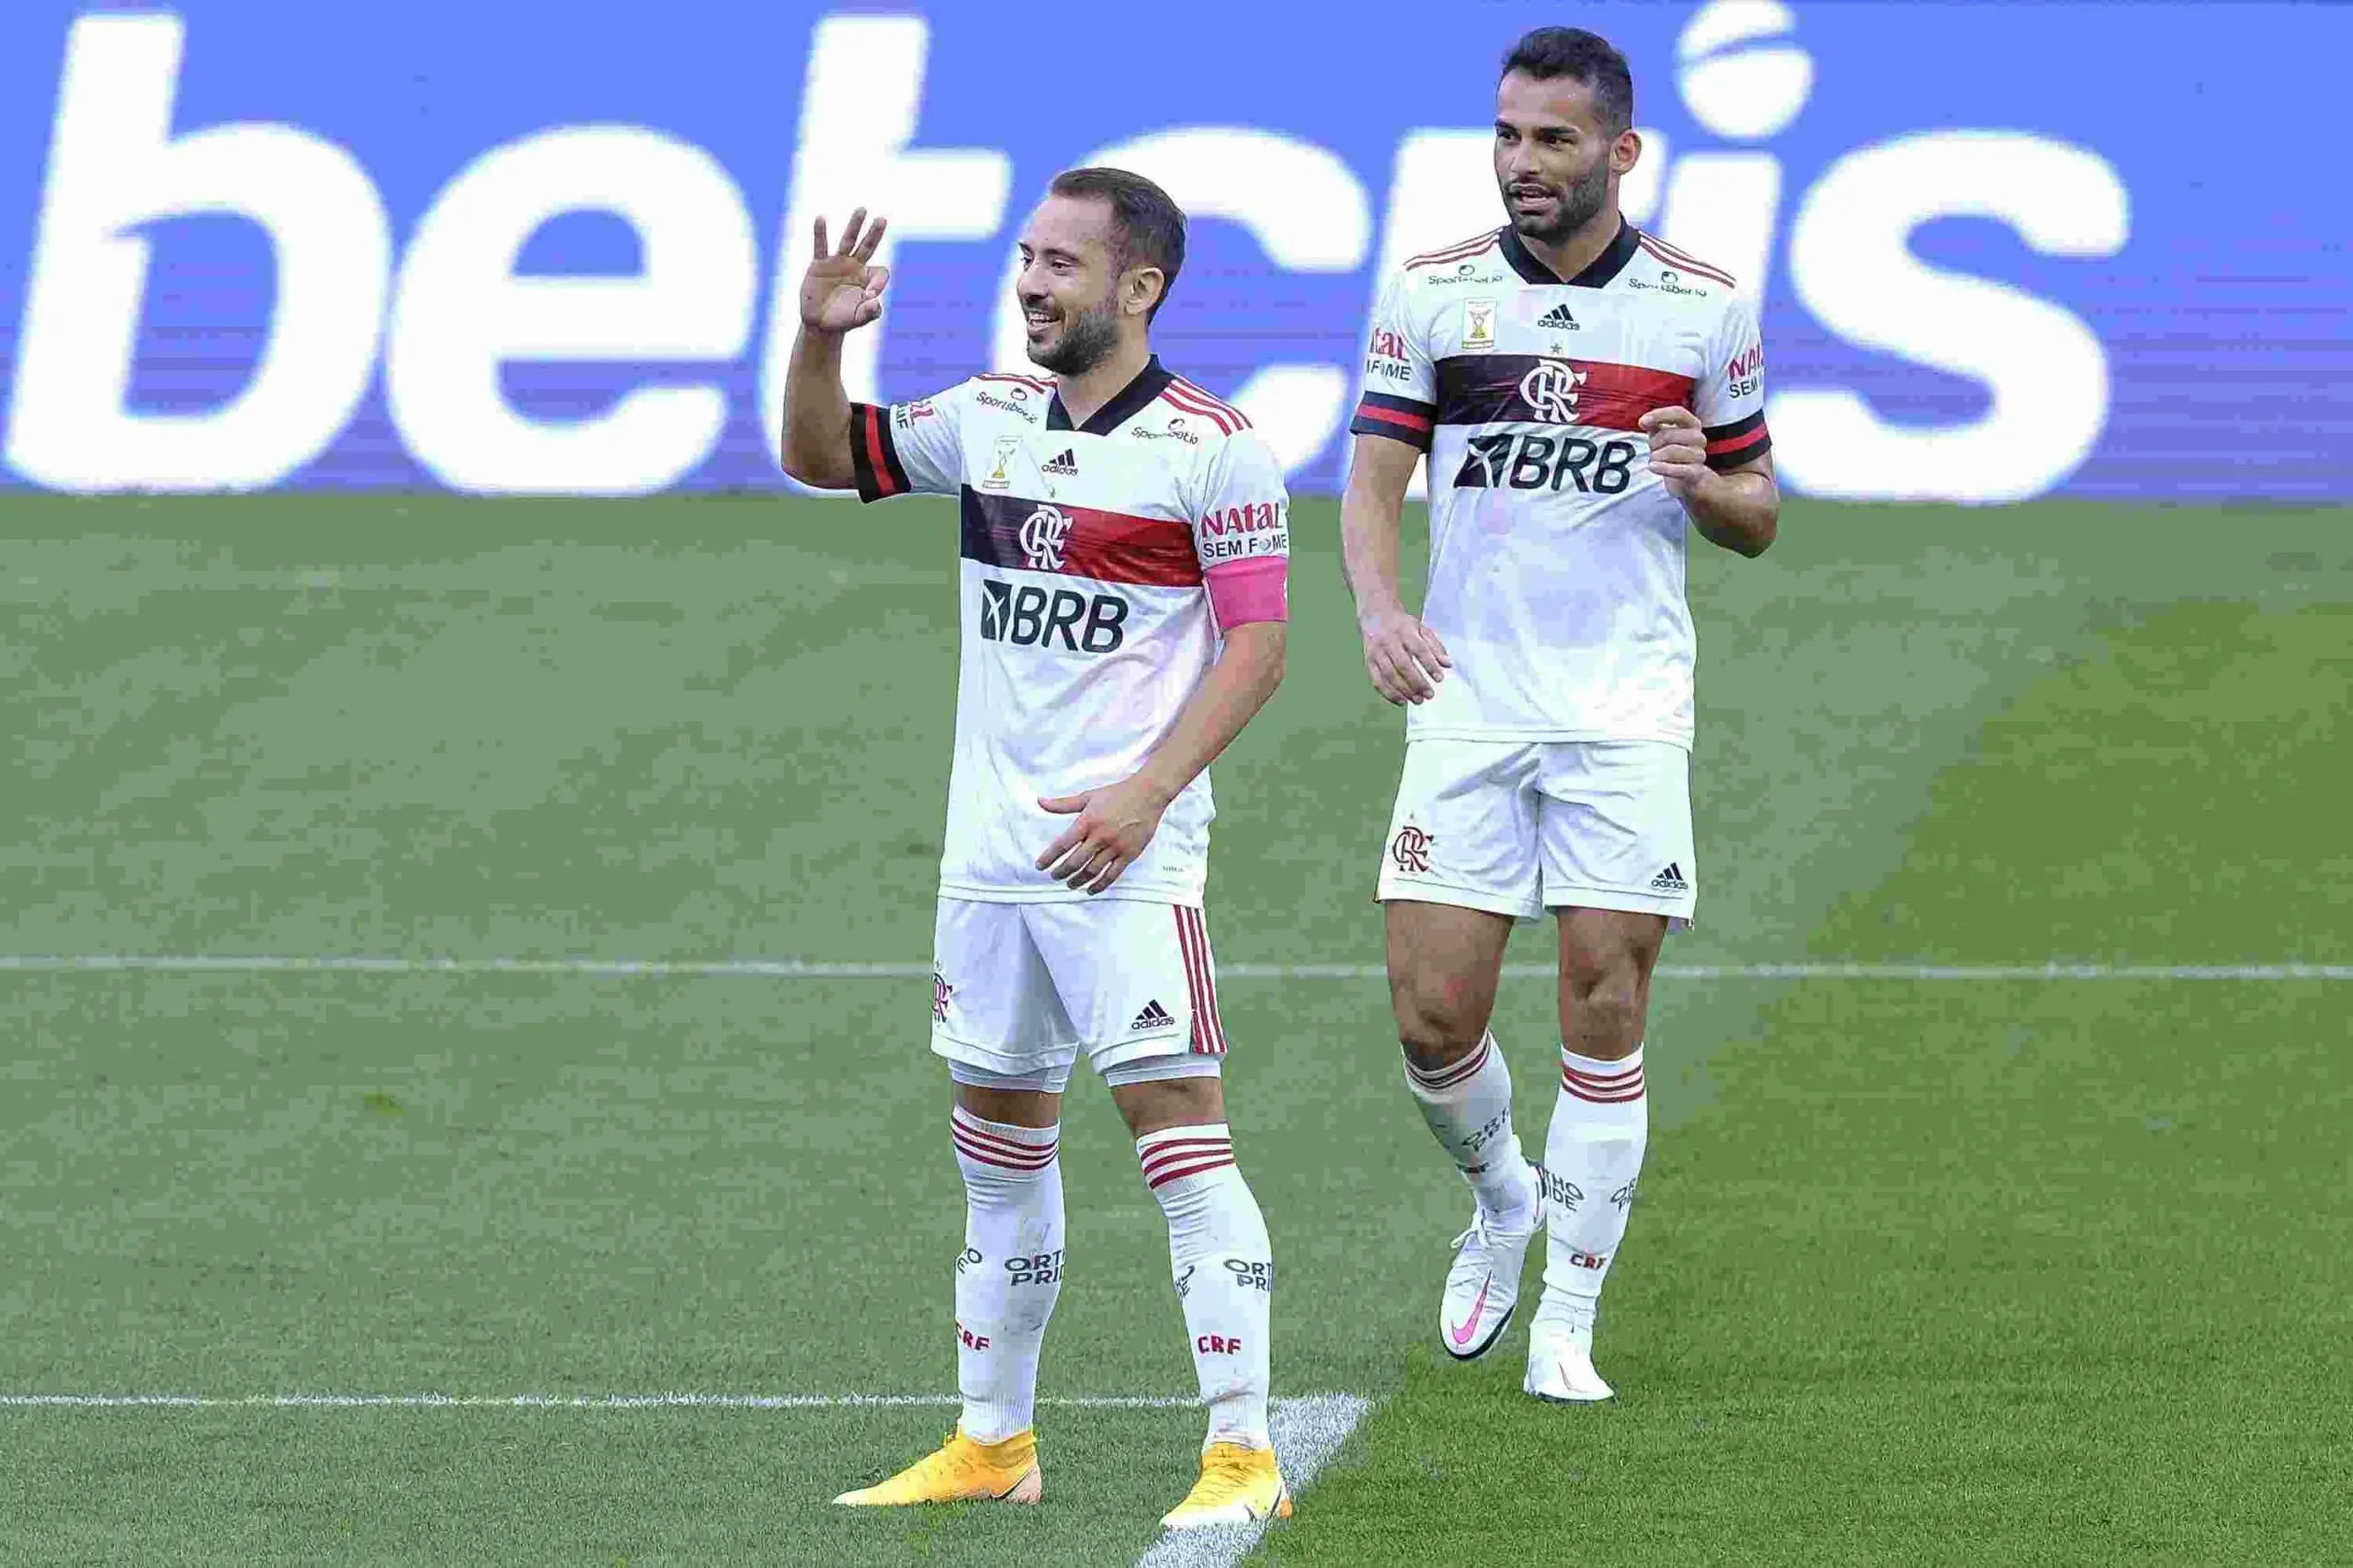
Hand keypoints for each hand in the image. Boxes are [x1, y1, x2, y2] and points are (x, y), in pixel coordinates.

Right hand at [800, 209, 890, 333]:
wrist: (821, 324)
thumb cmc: (844, 320)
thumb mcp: (859, 318)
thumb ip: (870, 312)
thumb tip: (875, 301)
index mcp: (868, 278)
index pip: (881, 272)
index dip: (879, 282)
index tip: (871, 296)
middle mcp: (855, 266)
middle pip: (868, 246)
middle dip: (875, 234)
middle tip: (882, 219)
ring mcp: (837, 263)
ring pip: (848, 241)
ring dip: (855, 226)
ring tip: (862, 209)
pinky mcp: (819, 265)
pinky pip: (821, 247)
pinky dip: (820, 233)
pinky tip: (820, 218)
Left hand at [1035, 774, 1173, 893]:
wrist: (1147, 794)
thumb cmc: (1117, 794)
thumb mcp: (1088, 796)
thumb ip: (1063, 804)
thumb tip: (1041, 801)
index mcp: (1087, 821)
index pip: (1063, 844)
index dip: (1049, 857)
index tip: (1040, 865)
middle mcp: (1100, 836)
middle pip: (1075, 861)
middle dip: (1061, 872)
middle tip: (1054, 876)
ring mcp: (1115, 847)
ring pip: (1092, 871)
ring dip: (1078, 880)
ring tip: (1070, 884)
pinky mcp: (1129, 854)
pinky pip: (1112, 875)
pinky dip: (1100, 885)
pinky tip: (1091, 889)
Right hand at [1359, 602, 1451, 705]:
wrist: (1375, 615)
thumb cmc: (1402, 625)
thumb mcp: (1421, 629)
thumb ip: (1435, 646)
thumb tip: (1448, 664)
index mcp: (1405, 631)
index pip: (1419, 649)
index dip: (1430, 665)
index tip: (1440, 678)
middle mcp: (1389, 641)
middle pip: (1403, 665)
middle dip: (1417, 682)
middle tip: (1429, 694)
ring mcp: (1377, 652)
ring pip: (1389, 675)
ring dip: (1404, 691)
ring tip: (1418, 700)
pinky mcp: (1369, 662)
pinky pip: (1377, 681)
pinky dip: (1388, 693)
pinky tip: (1401, 701)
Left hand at [1639, 406, 1709, 500]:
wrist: (1687, 481)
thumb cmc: (1672, 454)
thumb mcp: (1662, 436)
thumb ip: (1655, 425)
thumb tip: (1644, 421)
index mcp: (1692, 425)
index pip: (1678, 413)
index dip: (1659, 415)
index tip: (1642, 422)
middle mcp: (1698, 438)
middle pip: (1669, 434)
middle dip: (1654, 443)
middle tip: (1653, 451)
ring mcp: (1699, 456)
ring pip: (1671, 451)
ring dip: (1656, 457)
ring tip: (1654, 461)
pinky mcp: (1696, 473)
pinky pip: (1679, 469)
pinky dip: (1663, 468)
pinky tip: (1653, 467)